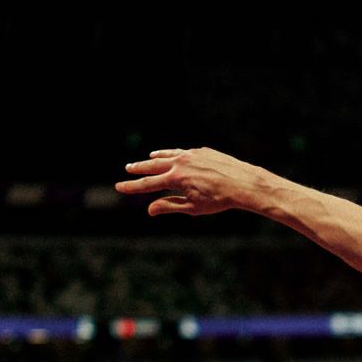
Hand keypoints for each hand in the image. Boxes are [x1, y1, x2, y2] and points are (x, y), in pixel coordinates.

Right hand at [115, 146, 265, 216]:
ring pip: (168, 155)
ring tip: (148, 158)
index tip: (119, 187)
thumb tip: (150, 209)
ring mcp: (191, 155)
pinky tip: (173, 156)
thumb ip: (170, 206)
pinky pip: (183, 152)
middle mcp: (180, 163)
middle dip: (139, 168)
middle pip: (153, 165)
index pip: (148, 184)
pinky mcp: (202, 151)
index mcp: (175, 178)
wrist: (242, 182)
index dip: (132, 187)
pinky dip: (174, 154)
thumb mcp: (192, 207)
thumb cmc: (219, 199)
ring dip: (156, 158)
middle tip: (128, 169)